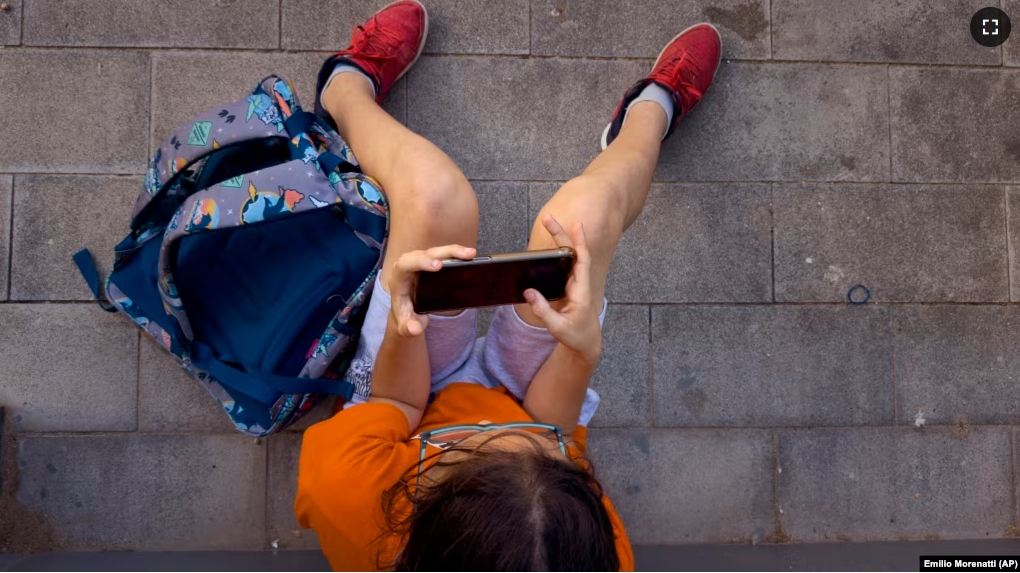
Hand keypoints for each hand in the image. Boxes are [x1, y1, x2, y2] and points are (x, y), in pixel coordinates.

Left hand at [387, 244, 475, 336]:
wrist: (408, 312)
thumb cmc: (406, 317)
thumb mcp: (406, 326)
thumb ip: (408, 328)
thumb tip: (414, 328)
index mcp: (399, 279)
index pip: (405, 264)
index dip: (421, 262)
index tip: (438, 266)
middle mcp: (408, 266)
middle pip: (425, 253)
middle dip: (444, 253)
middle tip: (463, 256)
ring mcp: (420, 262)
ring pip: (436, 252)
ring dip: (454, 251)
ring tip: (472, 254)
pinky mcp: (430, 262)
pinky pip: (443, 255)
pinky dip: (456, 254)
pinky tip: (470, 256)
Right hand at [523, 215, 601, 364]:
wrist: (586, 345)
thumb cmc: (576, 336)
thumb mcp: (557, 327)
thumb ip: (543, 311)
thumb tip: (528, 292)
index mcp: (581, 292)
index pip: (582, 262)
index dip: (579, 243)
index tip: (577, 225)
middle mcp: (579, 284)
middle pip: (573, 254)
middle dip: (562, 234)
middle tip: (548, 218)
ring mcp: (574, 285)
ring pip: (568, 258)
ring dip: (559, 241)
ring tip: (549, 223)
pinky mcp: (568, 289)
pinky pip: (563, 267)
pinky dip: (557, 254)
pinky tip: (548, 246)